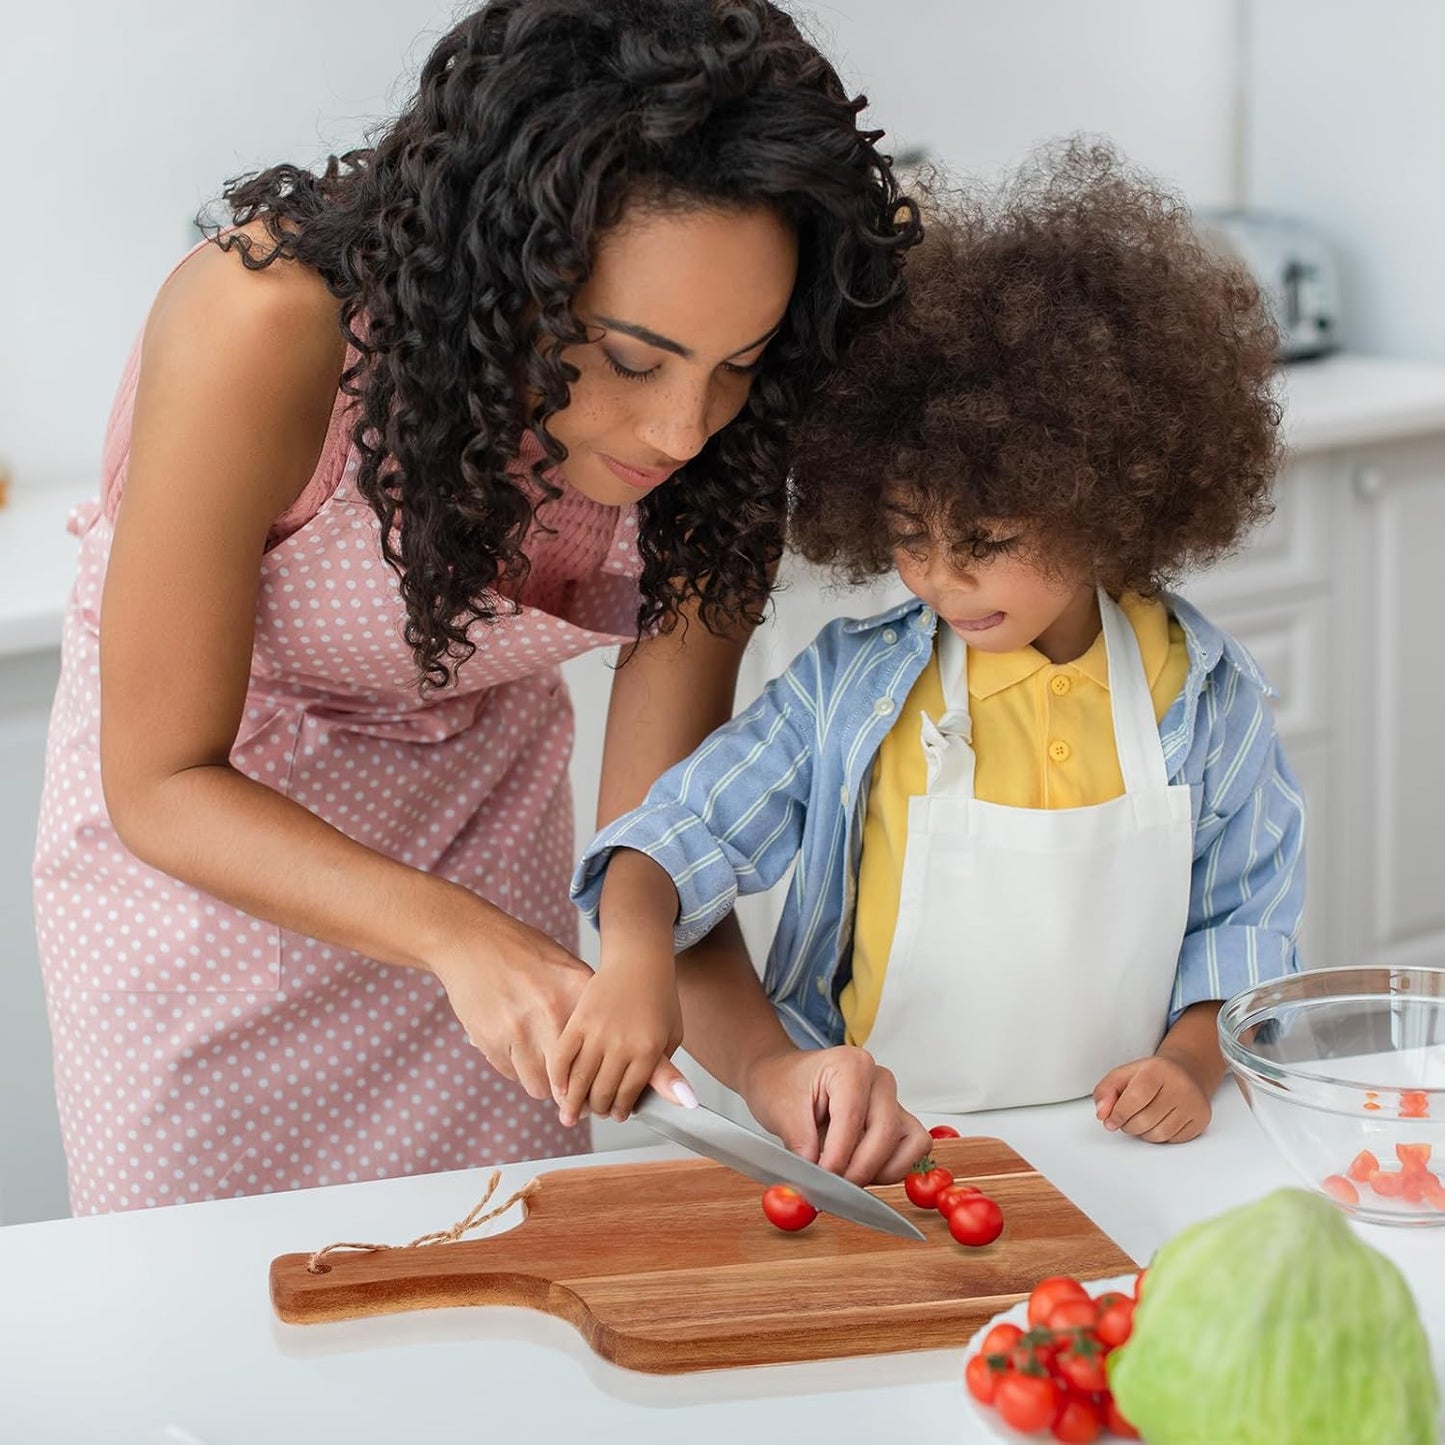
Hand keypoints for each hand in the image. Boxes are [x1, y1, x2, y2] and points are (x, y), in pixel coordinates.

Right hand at [427, 900, 594, 1104]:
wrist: (471, 941)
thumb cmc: (522, 951)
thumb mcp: (564, 965)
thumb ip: (585, 1000)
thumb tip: (607, 1041)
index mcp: (576, 990)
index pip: (598, 1050)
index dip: (598, 1074)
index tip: (596, 1083)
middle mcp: (550, 1011)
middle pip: (571, 1079)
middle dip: (572, 1090)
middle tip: (572, 1091)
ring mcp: (518, 1029)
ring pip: (539, 1086)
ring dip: (543, 1083)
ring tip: (543, 1069)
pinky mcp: (490, 1040)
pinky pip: (511, 1075)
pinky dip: (516, 1069)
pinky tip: (517, 1049)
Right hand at [547, 960, 686, 1124]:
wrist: (638, 960)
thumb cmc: (659, 998)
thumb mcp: (673, 1035)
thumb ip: (668, 1071)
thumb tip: (680, 1103)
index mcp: (649, 1050)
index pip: (629, 1095)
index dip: (621, 1110)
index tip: (618, 1114)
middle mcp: (622, 1044)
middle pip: (602, 1093)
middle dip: (598, 1109)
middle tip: (596, 1112)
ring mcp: (598, 1032)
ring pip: (580, 1081)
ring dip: (574, 1103)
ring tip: (571, 1113)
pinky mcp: (578, 1020)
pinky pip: (562, 1058)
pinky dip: (558, 1078)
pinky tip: (559, 1088)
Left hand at [741, 1044, 930, 1184]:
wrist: (783, 1078)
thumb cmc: (783, 1085)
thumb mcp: (781, 1112)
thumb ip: (801, 1145)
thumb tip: (814, 1179)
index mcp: (851, 1065)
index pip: (852, 1120)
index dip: (838, 1157)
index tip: (821, 1180)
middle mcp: (879, 1079)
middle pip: (885, 1134)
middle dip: (858, 1169)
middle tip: (831, 1187)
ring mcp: (892, 1099)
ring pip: (907, 1145)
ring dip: (878, 1170)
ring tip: (845, 1174)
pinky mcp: (899, 1119)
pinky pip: (912, 1149)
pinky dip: (892, 1168)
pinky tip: (862, 1169)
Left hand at [1093, 1051, 1212, 1142]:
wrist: (1186, 1071)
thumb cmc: (1151, 1075)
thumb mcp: (1124, 1074)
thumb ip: (1105, 1091)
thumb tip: (1102, 1114)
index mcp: (1157, 1070)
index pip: (1135, 1099)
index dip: (1118, 1114)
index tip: (1110, 1121)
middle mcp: (1180, 1086)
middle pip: (1145, 1121)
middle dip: (1128, 1125)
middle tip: (1126, 1119)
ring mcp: (1194, 1103)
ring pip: (1159, 1135)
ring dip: (1143, 1133)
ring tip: (1141, 1120)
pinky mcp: (1202, 1119)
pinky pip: (1173, 1140)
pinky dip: (1160, 1136)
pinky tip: (1159, 1121)